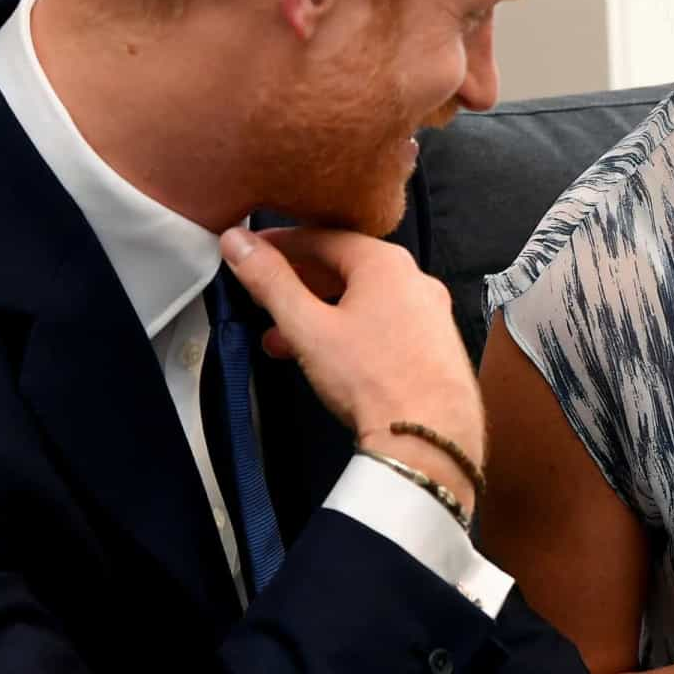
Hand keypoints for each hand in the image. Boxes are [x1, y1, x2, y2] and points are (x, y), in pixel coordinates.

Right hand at [220, 226, 483, 507]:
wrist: (429, 436)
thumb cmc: (369, 377)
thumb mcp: (308, 326)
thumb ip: (270, 281)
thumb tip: (238, 241)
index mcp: (386, 262)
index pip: (323, 237)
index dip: (280, 244)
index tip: (250, 251)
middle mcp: (415, 279)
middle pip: (344, 268)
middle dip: (297, 284)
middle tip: (261, 296)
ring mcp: (430, 312)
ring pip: (362, 300)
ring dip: (318, 314)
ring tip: (280, 339)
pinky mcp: (435, 345)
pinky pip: (383, 324)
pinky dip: (347, 331)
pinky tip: (322, 359)